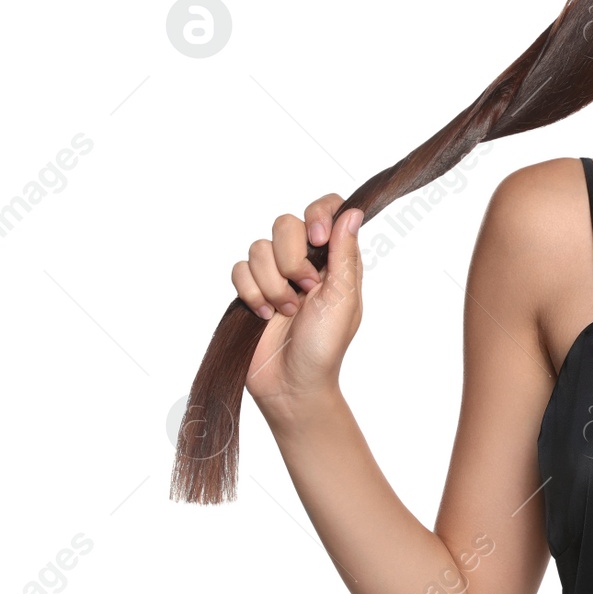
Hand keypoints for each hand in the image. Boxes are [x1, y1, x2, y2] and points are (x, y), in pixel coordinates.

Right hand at [231, 193, 364, 410]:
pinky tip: (265, 314)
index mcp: (334, 259)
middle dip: (291, 259)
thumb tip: (353, 211)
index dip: (318, 213)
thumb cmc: (325, 346)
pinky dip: (251, 293)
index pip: (326, 209)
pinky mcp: (250, 289)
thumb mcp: (343, 298)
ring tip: (286, 311)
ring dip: (272, 283)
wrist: (291, 383)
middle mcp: (305, 261)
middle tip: (305, 289)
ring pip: (258, 247)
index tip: (317, 238)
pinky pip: (239, 270)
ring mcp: (275, 274)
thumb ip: (345, 253)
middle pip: (286, 223)